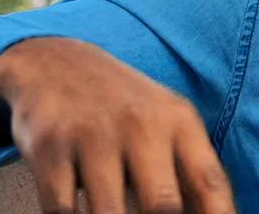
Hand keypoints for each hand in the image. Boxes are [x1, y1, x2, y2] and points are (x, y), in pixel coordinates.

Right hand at [0, 37, 234, 213]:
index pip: (210, 183)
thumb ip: (190, 174)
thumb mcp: (165, 124)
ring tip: (111, 213)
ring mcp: (92, 134)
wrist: (51, 60)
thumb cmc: (120, 108)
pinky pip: (61, 211)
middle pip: (162, 207)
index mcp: (177, 121)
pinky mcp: (48, 146)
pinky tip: (75, 212)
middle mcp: (139, 124)